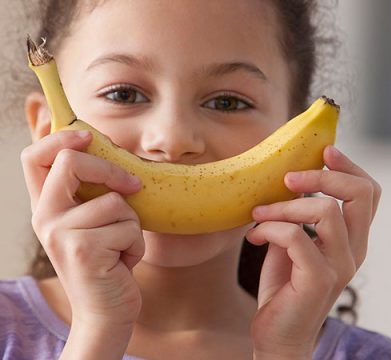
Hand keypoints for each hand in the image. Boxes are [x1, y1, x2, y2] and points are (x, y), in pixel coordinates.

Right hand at [21, 130, 144, 356]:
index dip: (60, 137)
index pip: (34, 157)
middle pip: (71, 163)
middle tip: (132, 186)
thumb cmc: (108, 260)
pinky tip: (122, 262)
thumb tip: (111, 149)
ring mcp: (61, 233)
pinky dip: (136, 244)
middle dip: (112, 170)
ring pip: (115, 201)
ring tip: (120, 246)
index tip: (89, 137)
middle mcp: (45, 217)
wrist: (106, 310)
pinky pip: (128, 227)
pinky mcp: (83, 250)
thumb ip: (94, 191)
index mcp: (48, 206)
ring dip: (131, 224)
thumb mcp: (96, 222)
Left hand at [246, 145, 380, 358]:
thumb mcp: (292, 241)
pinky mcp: (319, 281)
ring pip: (325, 212)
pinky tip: (253, 237)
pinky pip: (295, 237)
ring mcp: (340, 267)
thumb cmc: (285, 286)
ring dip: (284, 206)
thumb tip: (287, 181)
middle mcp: (354, 251)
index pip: (368, 193)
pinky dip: (269, 229)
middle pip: (360, 195)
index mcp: (352, 239)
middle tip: (288, 179)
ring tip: (259, 214)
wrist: (278, 334)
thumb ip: (298, 215)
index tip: (323, 151)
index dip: (349, 167)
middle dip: (321, 177)